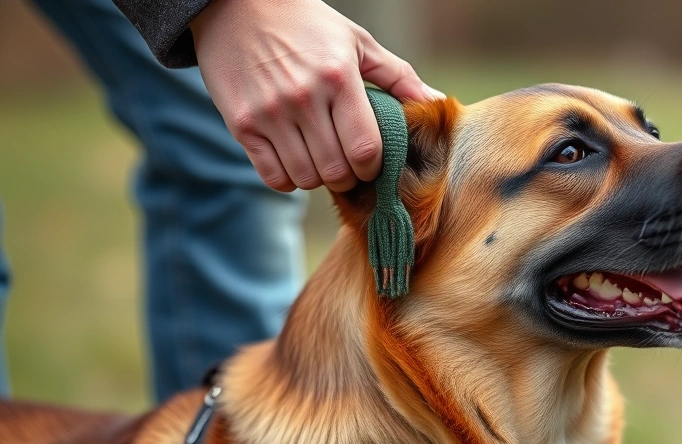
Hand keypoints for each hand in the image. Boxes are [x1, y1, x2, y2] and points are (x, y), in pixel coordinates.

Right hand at [190, 0, 442, 191]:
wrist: (235, 8)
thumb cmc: (306, 26)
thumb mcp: (357, 42)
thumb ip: (398, 77)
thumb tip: (437, 103)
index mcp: (338, 78)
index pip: (365, 148)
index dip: (373, 167)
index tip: (371, 162)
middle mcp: (303, 98)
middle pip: (337, 171)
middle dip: (348, 177)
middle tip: (346, 165)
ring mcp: (269, 113)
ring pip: (305, 178)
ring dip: (318, 178)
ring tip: (320, 160)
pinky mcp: (242, 125)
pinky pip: (272, 177)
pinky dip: (287, 180)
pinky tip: (293, 161)